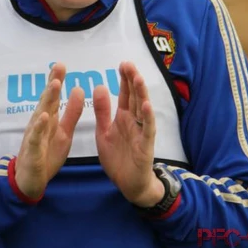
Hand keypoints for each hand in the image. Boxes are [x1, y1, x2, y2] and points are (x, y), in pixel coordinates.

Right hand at [15, 62, 84, 198]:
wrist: (29, 180)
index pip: (53, 96)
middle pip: (47, 100)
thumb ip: (72, 112)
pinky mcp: (34, 150)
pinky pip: (36, 138)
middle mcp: (40, 123)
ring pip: (41, 115)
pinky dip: (39, 127)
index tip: (62, 64)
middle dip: (53, 84)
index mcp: (49, 118)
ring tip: (55, 84)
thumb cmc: (47, 153)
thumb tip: (79, 89)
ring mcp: (35, 136)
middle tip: (59, 66)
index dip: (57, 80)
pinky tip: (43, 117)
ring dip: (47, 99)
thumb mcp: (64, 131)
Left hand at [93, 61, 163, 206]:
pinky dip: (148, 117)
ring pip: (143, 109)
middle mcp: (134, 121)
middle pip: (135, 97)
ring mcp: (141, 132)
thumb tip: (100, 86)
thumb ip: (102, 111)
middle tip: (128, 64)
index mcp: (123, 117)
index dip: (124, 79)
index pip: (125, 94)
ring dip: (141, 94)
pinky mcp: (145, 145)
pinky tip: (147, 105)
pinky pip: (147, 129)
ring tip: (138, 78)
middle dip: (132, 80)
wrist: (128, 184)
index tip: (123, 63)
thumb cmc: (117, 157)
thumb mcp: (103, 132)